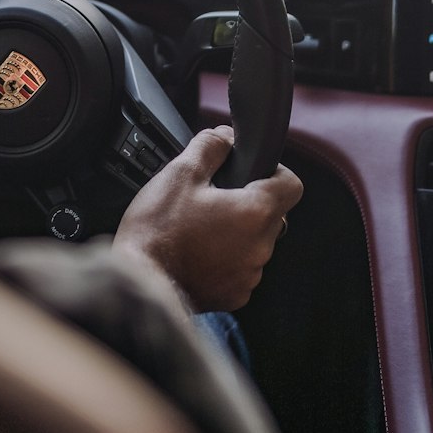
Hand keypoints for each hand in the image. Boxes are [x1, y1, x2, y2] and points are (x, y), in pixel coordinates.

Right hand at [113, 125, 302, 312]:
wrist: (140, 282)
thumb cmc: (158, 230)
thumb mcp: (180, 173)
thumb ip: (210, 147)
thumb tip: (225, 136)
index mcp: (255, 212)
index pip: (292, 185)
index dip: (275, 171)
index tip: (253, 172)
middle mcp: (260, 247)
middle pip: (271, 214)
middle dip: (248, 202)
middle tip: (213, 198)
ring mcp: (249, 275)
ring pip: (255, 242)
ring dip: (236, 232)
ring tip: (199, 226)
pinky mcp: (235, 295)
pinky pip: (240, 269)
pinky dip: (225, 259)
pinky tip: (196, 251)